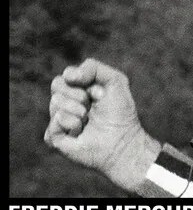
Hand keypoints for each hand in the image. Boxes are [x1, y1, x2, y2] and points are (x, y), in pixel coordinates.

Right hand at [44, 58, 159, 192]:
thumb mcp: (115, 81)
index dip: (81, 80)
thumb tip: (68, 76)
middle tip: (92, 106)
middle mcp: (66, 103)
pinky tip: (80, 131)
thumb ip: (94, 68)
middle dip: (78, 94)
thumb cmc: (120, 112)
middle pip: (56, 85)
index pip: (66, 75)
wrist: (122, 141)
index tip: (99, 92)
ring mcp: (59, 119)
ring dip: (78, 110)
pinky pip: (55, 121)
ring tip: (88, 120)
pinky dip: (72, 123)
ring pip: (55, 102)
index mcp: (78, 89)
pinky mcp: (54, 136)